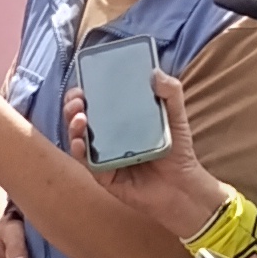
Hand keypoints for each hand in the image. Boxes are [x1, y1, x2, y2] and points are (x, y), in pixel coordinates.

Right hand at [60, 70, 223, 236]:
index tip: (82, 83)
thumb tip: (155, 71)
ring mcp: (103, 155)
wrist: (183, 186)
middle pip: (80, 117)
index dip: (83, 91)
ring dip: (72, 126)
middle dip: (72, 106)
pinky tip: (80, 143)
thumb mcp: (176, 116)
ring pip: (78, 138)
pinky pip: (86, 162)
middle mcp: (107, 136)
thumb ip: (171, 92)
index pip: (95, 101)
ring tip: (79, 118)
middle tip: (78, 101)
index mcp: (120, 119)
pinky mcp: (104, 175)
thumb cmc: (178, 151)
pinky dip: (79, 151)